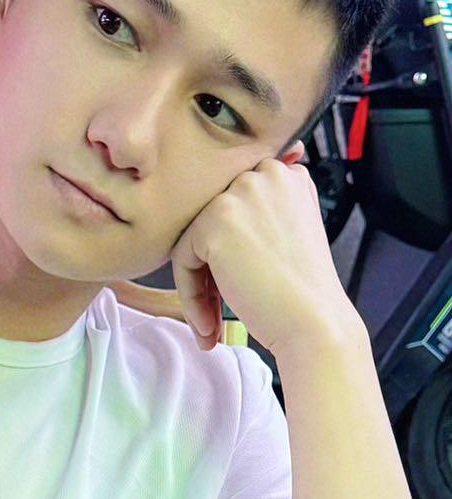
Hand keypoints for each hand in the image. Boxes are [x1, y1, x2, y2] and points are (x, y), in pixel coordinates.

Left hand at [165, 144, 360, 358]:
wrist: (315, 323)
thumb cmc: (304, 292)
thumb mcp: (291, 234)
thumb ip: (261, 217)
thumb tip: (220, 227)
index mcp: (287, 175)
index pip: (235, 208)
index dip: (232, 252)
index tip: (237, 287)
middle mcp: (265, 174)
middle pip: (212, 222)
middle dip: (211, 270)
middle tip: (219, 312)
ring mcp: (240, 194)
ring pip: (194, 242)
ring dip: (199, 287)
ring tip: (212, 324)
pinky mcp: (215, 221)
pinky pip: (183, 260)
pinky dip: (191, 297)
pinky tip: (210, 325)